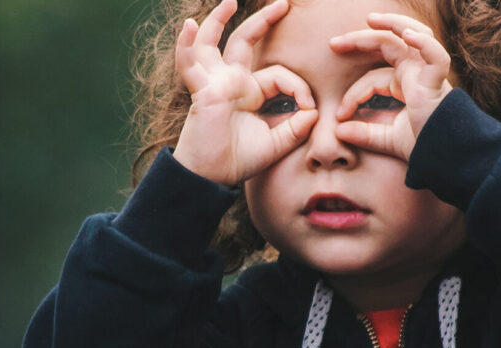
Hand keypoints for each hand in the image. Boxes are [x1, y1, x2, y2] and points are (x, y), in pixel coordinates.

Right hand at [174, 0, 318, 186]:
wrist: (211, 177)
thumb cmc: (238, 160)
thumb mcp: (276, 143)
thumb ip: (296, 128)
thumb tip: (314, 112)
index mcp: (250, 92)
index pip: (279, 75)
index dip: (299, 87)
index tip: (311, 108)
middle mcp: (231, 82)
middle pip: (245, 42)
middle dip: (264, 21)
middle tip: (283, 3)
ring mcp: (214, 83)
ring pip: (213, 43)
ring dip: (218, 20)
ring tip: (230, 1)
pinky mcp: (202, 91)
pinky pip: (190, 64)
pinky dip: (186, 45)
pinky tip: (189, 26)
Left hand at [329, 12, 451, 161]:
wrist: (446, 157)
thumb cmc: (424, 146)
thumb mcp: (388, 140)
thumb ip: (365, 134)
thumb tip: (338, 131)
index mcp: (405, 84)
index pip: (372, 78)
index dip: (353, 94)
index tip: (339, 115)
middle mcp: (416, 73)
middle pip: (388, 45)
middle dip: (360, 40)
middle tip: (334, 44)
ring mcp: (428, 73)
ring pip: (412, 36)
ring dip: (392, 24)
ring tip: (371, 19)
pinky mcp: (437, 81)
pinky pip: (435, 55)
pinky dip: (423, 43)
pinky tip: (407, 34)